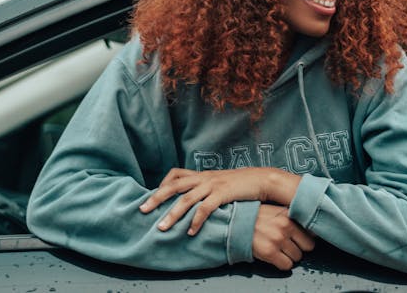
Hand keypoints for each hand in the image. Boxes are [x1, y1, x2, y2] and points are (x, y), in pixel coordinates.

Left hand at [139, 167, 299, 234]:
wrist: (264, 179)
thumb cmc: (244, 183)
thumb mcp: (223, 182)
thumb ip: (209, 188)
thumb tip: (199, 199)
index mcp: (203, 174)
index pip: (176, 174)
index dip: (163, 184)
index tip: (153, 196)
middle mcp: (205, 178)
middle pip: (174, 186)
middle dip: (156, 198)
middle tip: (142, 210)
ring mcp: (213, 185)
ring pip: (186, 199)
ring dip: (172, 214)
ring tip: (161, 227)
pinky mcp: (223, 193)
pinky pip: (205, 208)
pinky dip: (196, 220)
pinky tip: (190, 231)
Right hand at [253, 204, 315, 270]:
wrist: (234, 222)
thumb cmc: (254, 216)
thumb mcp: (275, 209)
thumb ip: (291, 216)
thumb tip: (309, 227)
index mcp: (289, 214)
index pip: (311, 231)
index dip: (306, 236)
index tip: (303, 238)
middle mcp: (285, 226)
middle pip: (308, 246)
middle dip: (300, 247)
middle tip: (290, 245)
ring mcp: (278, 239)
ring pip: (298, 257)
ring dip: (290, 256)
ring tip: (280, 249)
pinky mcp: (270, 252)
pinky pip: (287, 265)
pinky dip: (282, 264)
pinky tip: (275, 256)